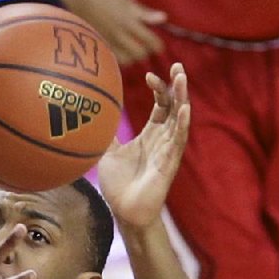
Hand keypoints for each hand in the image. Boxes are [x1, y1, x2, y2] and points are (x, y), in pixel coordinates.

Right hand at [57, 0, 165, 64]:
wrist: (83, 0)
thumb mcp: (128, 3)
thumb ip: (146, 13)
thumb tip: (164, 19)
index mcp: (131, 22)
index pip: (150, 40)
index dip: (157, 46)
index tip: (159, 47)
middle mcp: (121, 35)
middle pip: (139, 54)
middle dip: (145, 54)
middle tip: (146, 50)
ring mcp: (110, 44)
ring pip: (127, 61)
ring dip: (133, 59)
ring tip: (133, 53)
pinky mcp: (101, 48)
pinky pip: (114, 61)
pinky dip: (120, 60)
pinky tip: (121, 55)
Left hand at [98, 64, 189, 228]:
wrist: (124, 212)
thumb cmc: (118, 186)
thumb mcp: (107, 153)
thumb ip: (107, 135)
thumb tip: (93, 117)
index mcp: (151, 135)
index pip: (161, 104)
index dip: (158, 88)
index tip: (149, 75)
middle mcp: (163, 139)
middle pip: (175, 106)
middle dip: (177, 85)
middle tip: (177, 65)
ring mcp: (168, 150)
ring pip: (180, 119)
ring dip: (182, 98)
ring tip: (182, 78)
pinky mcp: (169, 163)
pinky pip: (178, 141)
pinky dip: (182, 125)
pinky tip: (184, 109)